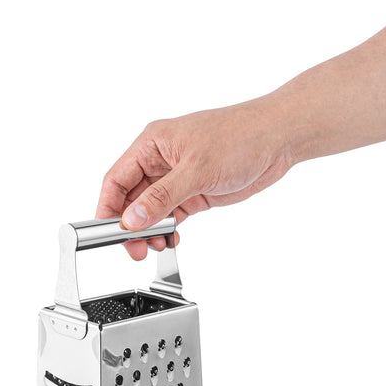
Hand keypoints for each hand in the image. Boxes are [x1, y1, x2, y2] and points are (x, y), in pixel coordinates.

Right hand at [95, 97, 294, 259]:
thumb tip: (133, 219)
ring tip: (157, 246)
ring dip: (150, 231)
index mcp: (152, 143)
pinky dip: (168, 230)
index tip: (106, 233)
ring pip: (149, 211)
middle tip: (135, 249)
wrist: (279, 139)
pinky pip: (170, 215)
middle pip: (130, 199)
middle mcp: (160, 160)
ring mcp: (176, 177)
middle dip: (131, 226)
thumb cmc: (241, 136)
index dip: (108, 208)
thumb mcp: (195, 169)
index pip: (116, 179)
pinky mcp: (193, 191)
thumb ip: (161, 198)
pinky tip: (172, 240)